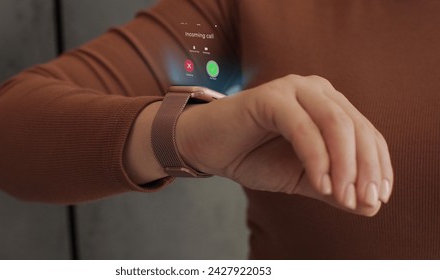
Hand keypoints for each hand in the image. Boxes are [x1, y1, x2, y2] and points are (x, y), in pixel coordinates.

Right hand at [176, 75, 393, 215]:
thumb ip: (335, 188)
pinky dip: (316, 158)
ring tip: (342, 197)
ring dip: (344, 165)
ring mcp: (294, 89)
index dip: (378, 167)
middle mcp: (317, 90)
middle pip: (357, 128)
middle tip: (364, 202)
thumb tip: (372, 207)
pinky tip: (319, 183)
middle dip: (365, 169)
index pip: (368, 134)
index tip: (378, 199)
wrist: (208, 148)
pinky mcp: (271, 97)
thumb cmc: (253, 158)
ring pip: (335, 124)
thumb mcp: (302, 178)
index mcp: (330, 105)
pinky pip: (302, 127)